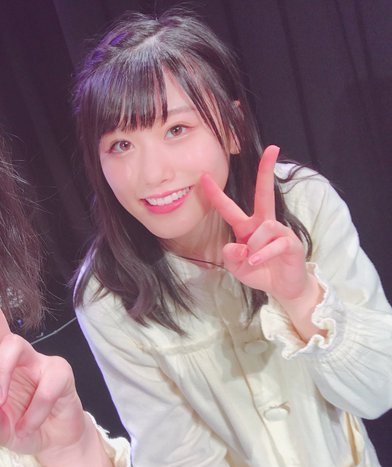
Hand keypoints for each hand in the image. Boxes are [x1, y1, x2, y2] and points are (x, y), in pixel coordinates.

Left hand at [0, 249, 88, 456]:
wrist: (58, 440)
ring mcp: (35, 360)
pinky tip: (32, 424)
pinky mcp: (58, 371)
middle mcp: (7, 357)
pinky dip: (34, 411)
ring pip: (13, 347)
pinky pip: (44, 384)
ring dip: (2, 375)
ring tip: (2, 403)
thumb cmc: (23, 428)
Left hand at [199, 145, 308, 301]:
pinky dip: (262, 255)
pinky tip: (256, 261)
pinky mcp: (291, 243)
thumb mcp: (237, 268)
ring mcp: (280, 232)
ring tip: (254, 260)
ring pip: (263, 228)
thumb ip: (231, 257)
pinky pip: (274, 244)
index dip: (215, 194)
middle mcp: (264, 224)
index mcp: (247, 227)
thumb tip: (237, 246)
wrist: (283, 288)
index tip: (203, 177)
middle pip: (265, 193)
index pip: (228, 208)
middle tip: (273, 148)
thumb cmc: (259, 272)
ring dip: (254, 247)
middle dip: (267, 170)